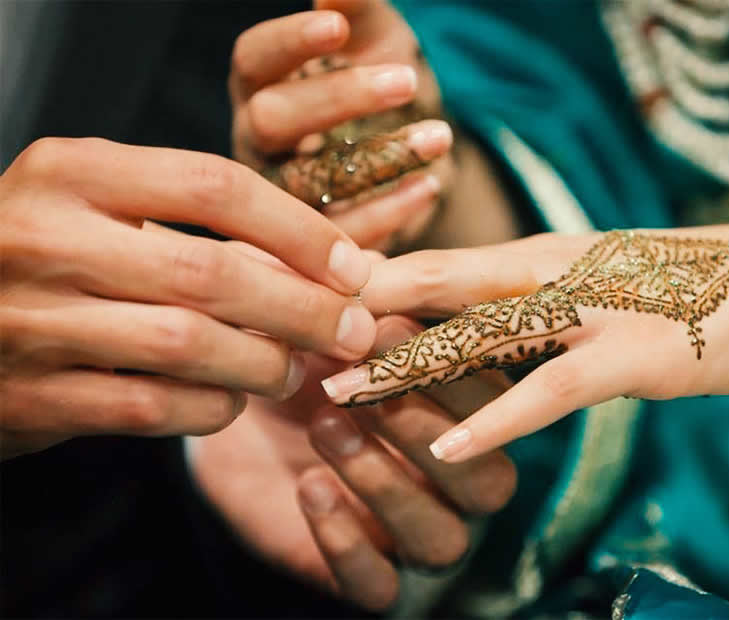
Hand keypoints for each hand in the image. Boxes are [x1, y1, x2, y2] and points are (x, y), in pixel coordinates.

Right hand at [0, 138, 376, 457]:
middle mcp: (45, 237)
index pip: (215, 186)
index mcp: (72, 172)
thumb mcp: (101, 206)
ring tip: (292, 369)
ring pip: (187, 345)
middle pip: (213, 271)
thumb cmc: (46, 252)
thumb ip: (194, 222)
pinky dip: (209, 408)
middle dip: (305, 308)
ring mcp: (28, 321)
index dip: (301, 231)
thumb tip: (330, 264)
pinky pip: (150, 407)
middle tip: (354, 331)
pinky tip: (231, 402)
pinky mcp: (27, 397)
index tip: (353, 268)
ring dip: (263, 363)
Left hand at [190, 316, 515, 611]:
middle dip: (425, 430)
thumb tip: (384, 241)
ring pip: (440, 538)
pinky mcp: (367, 577)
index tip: (387, 330)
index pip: (493, 407)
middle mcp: (455, 485)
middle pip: (486, 480)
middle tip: (363, 389)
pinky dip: (345, 541)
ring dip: (385, 480)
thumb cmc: (300, 359)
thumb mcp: (326, 319)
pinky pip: (379, 586)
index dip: (448, 372)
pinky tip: (308, 487)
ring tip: (326, 425)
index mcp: (467, 421)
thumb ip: (363, 291)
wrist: (231, 422)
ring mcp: (413, 535)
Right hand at [230, 0, 451, 250]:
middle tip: (407, 79)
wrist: (415, 154)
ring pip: (305, 183)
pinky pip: (341, 233)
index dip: (290, 43)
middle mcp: (257, 143)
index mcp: (261, 87)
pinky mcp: (312, 246)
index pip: (253, 60)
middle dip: (338, 97)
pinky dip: (389, 210)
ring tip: (440, 136)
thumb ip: (358, 11)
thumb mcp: (380, 41)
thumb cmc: (388, 83)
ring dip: (378, 156)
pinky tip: (430, 185)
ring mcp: (280, 199)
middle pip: (271, 119)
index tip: (337, 27)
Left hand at [321, 224, 728, 460]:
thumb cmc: (678, 287)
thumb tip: (469, 326)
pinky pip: (550, 392)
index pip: (442, 262)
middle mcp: (557, 270)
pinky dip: (497, 419)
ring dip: (408, 365)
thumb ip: (529, 301)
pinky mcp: (631, 357)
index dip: (373, 277)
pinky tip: (448, 449)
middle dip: (367, 311)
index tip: (309, 294)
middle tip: (294, 329)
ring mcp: (593, 310)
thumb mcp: (593, 282)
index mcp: (543, 253)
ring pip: (483, 337)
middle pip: (443, 286)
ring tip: (339, 390)